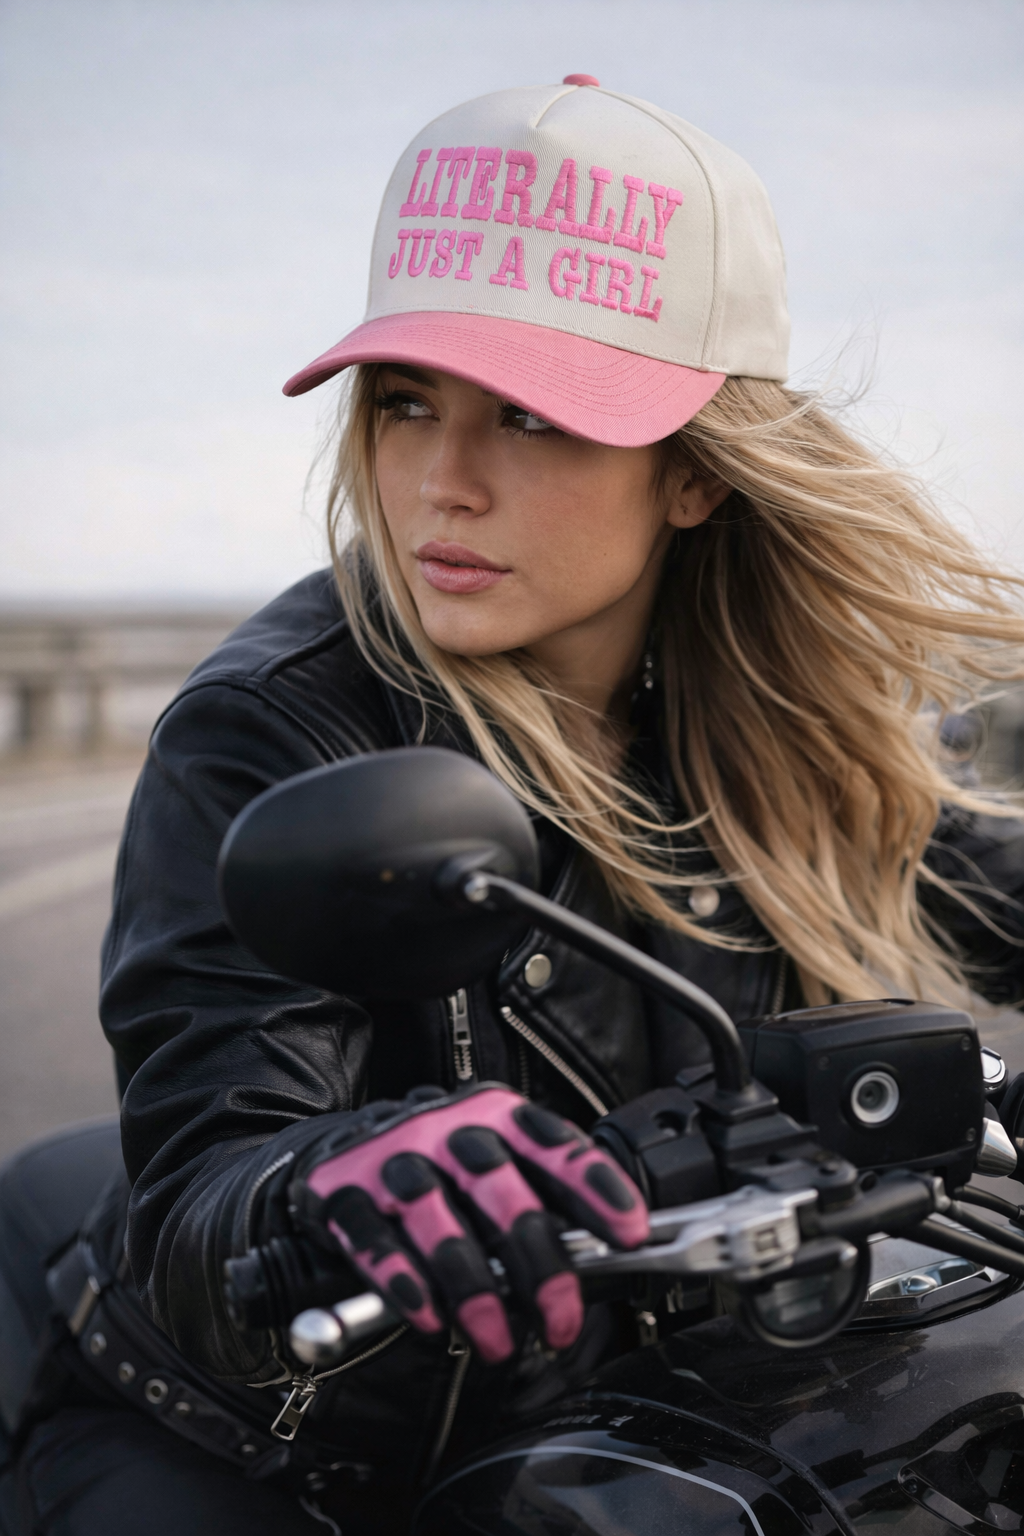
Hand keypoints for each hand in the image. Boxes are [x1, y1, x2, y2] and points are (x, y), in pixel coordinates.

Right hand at [291, 1085, 647, 1362]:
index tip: (631, 1232)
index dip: (596, 1187)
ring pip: (440, 1223)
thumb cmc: (436, 1165)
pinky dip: (405, 1284)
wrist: (334, 1149)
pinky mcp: (343, 1194)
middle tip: (560, 1321)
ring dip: (475, 1290)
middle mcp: (447, 1131)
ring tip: (498, 1341)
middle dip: (539, 1266)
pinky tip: (428, 1317)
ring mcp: (393, 1160)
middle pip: (503, 1193)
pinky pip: (376, 1242)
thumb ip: (542, 1192)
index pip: (554, 1145)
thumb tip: (613, 1245)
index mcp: (495, 1116)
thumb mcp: (494, 1159)